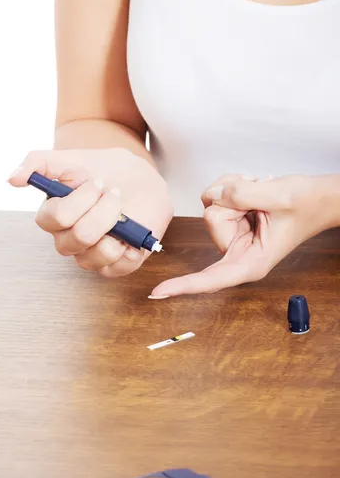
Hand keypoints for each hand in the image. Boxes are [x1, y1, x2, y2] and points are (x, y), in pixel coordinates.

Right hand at [8, 148, 172, 276]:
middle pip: (80, 236)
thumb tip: (11, 179)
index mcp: (54, 218)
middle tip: (115, 194)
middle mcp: (68, 241)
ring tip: (124, 212)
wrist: (141, 181)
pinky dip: (130, 246)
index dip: (80, 200)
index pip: (56, 218)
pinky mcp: (114, 266)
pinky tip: (132, 231)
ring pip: (99, 253)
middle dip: (104, 209)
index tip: (98, 182)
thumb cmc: (104, 172)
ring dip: (117, 225)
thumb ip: (38, 163)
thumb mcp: (72, 159)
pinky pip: (119, 266)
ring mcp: (91, 256)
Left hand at [150, 173, 337, 296]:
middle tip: (263, 197)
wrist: (318, 196)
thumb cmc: (307, 205)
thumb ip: (243, 194)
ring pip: (212, 204)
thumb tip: (215, 195)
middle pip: (213, 219)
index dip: (183, 285)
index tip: (158, 292)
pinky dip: (231, 186)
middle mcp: (237, 253)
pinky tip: (253, 190)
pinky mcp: (230, 222)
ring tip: (262, 193)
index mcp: (251, 263)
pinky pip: (214, 197)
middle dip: (234, 199)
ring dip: (235, 189)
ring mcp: (232, 236)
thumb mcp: (279, 196)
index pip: (211, 278)